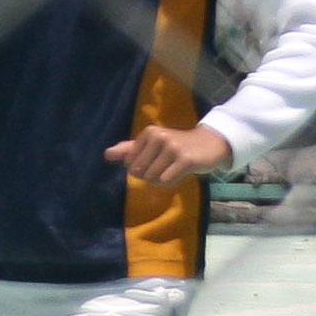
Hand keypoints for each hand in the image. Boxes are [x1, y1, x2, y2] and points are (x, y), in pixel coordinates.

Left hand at [106, 124, 230, 186]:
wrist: (209, 144)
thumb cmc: (177, 145)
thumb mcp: (152, 144)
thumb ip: (128, 149)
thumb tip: (106, 155)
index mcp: (148, 133)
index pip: (129, 164)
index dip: (140, 168)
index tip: (155, 160)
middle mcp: (159, 137)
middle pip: (140, 172)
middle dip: (150, 175)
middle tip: (165, 166)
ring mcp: (173, 148)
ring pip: (153, 178)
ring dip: (162, 179)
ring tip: (173, 168)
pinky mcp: (185, 160)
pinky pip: (166, 180)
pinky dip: (171, 182)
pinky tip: (180, 173)